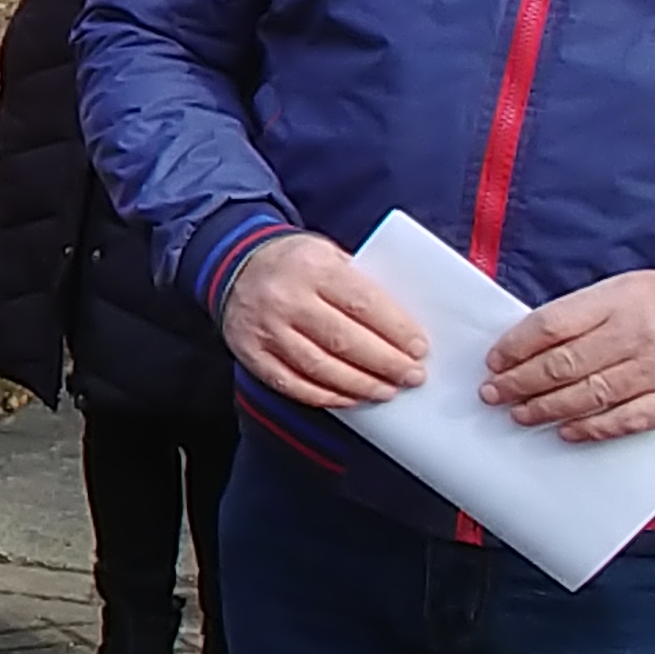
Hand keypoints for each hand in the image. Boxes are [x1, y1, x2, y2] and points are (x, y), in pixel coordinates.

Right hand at [223, 234, 430, 409]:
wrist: (235, 264)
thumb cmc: (295, 262)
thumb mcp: (329, 254)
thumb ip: (360, 285)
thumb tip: (401, 327)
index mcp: (313, 267)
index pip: (363, 304)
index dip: (396, 331)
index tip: (419, 349)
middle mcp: (286, 298)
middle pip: (344, 341)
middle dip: (385, 364)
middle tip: (411, 376)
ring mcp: (266, 328)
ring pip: (319, 367)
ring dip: (359, 385)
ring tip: (385, 391)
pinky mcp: (251, 353)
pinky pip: (291, 383)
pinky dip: (323, 396)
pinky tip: (348, 398)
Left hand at [482, 270, 654, 438]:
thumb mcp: (626, 289)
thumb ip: (583, 313)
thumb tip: (528, 343)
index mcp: (620, 299)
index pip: (553, 325)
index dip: (516, 346)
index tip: (495, 361)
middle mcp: (638, 334)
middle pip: (565, 364)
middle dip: (521, 383)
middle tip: (494, 394)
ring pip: (590, 395)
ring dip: (547, 409)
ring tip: (520, 414)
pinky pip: (627, 420)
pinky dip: (593, 429)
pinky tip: (567, 431)